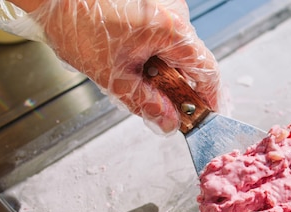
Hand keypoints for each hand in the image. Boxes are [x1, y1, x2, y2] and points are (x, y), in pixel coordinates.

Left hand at [25, 0, 220, 133]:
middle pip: (194, 62)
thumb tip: (170, 123)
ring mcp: (166, 8)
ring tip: (141, 81)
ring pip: (179, 51)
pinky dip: (158, 56)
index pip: (207, 70)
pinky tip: (137, 64)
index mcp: (171, 31)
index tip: (209, 114)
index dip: (211, 97)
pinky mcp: (154, 8)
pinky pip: (167, 39)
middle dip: (183, 87)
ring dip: (168, 72)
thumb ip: (147, 104)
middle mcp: (175, 15)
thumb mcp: (114, 77)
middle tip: (170, 109)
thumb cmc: (79, 28)